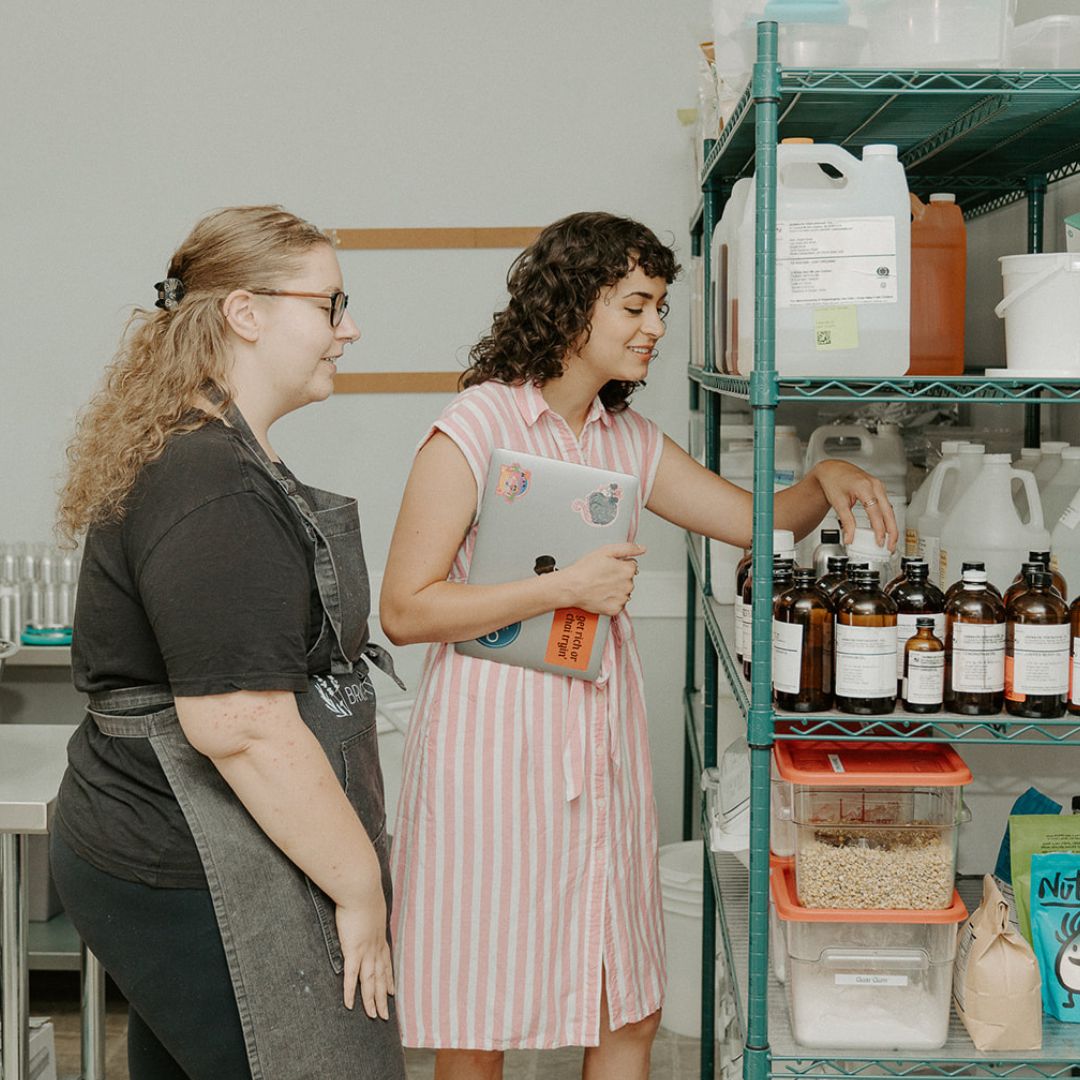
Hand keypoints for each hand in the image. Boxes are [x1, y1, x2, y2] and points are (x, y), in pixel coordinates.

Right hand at [336, 890, 394, 1019]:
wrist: (361, 889)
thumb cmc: (364, 891)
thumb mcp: (371, 903)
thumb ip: (369, 911)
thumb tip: (366, 908)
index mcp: (380, 936)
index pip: (386, 962)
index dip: (389, 978)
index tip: (392, 991)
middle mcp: (376, 946)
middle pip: (380, 977)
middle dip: (383, 996)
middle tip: (386, 1014)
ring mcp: (366, 950)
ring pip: (369, 981)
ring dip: (371, 1000)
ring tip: (374, 1016)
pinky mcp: (353, 950)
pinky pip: (352, 976)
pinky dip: (350, 991)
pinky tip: (350, 1004)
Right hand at [561, 543, 645, 615]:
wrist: (572, 587)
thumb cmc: (585, 569)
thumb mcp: (606, 551)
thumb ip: (627, 548)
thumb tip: (642, 549)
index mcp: (628, 570)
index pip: (632, 566)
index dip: (620, 565)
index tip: (609, 567)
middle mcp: (628, 585)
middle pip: (628, 580)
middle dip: (618, 578)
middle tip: (602, 576)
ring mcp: (622, 599)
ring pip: (623, 592)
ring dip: (615, 590)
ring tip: (600, 586)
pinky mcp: (615, 609)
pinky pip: (618, 605)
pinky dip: (611, 601)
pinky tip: (601, 595)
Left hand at [812, 461, 897, 550]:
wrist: (831, 469)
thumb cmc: (833, 481)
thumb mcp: (838, 503)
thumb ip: (846, 522)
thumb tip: (850, 538)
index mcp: (865, 487)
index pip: (876, 512)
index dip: (879, 529)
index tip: (880, 541)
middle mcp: (875, 485)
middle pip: (889, 511)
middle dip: (892, 531)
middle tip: (890, 546)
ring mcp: (878, 485)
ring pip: (889, 509)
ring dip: (891, 525)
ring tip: (890, 540)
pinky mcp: (878, 488)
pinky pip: (885, 505)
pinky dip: (887, 517)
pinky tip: (886, 528)